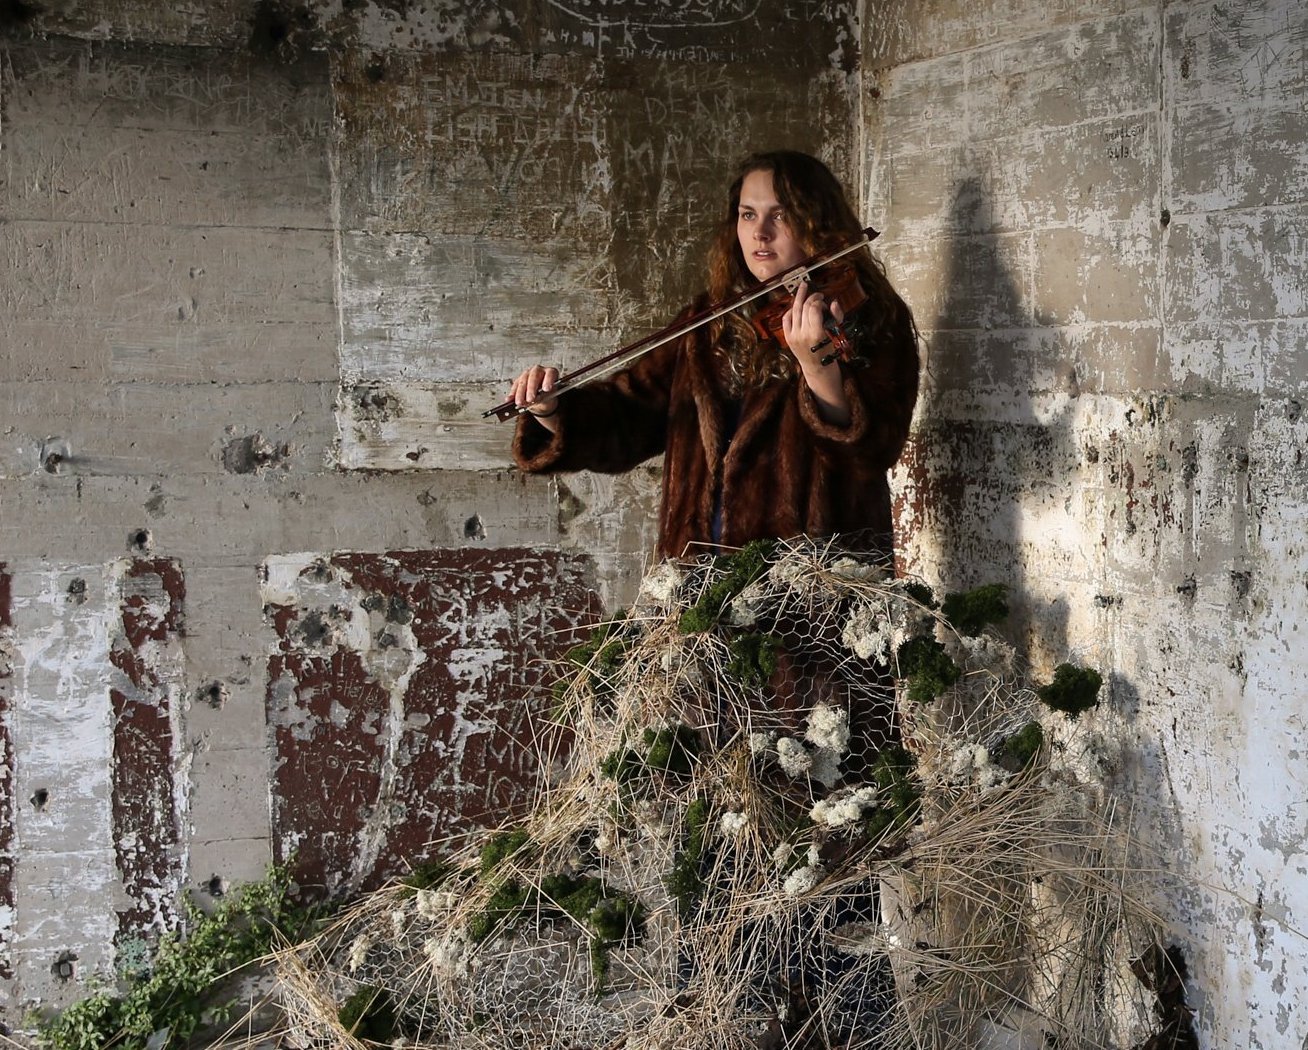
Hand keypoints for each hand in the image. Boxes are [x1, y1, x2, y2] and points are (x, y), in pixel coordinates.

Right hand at [508, 365, 560, 431]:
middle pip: (534, 376)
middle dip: (531, 388)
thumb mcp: (550, 399)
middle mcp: (538, 370)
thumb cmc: (548, 397)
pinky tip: (509, 400)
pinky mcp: (519, 380)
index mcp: (550, 372)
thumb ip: (545, 398)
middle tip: (530, 398)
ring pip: (523, 381)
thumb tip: (537, 399)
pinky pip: (514, 386)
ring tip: (520, 402)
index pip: (550, 374)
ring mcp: (527, 374)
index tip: (546, 389)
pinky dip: (512, 394)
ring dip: (520, 393)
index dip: (548, 380)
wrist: (541, 399)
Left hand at [780, 279, 851, 425]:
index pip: (814, 309)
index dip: (819, 300)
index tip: (823, 300)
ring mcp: (793, 336)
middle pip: (804, 307)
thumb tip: (834, 302)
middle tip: (817, 295)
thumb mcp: (836, 334)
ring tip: (803, 288)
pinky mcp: (787, 338)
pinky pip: (786, 319)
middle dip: (811, 297)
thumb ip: (837, 317)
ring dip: (799, 298)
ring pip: (794, 310)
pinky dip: (791, 310)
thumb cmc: (829, 351)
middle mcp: (802, 334)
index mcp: (816, 334)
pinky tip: (796, 306)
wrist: (817, 367)